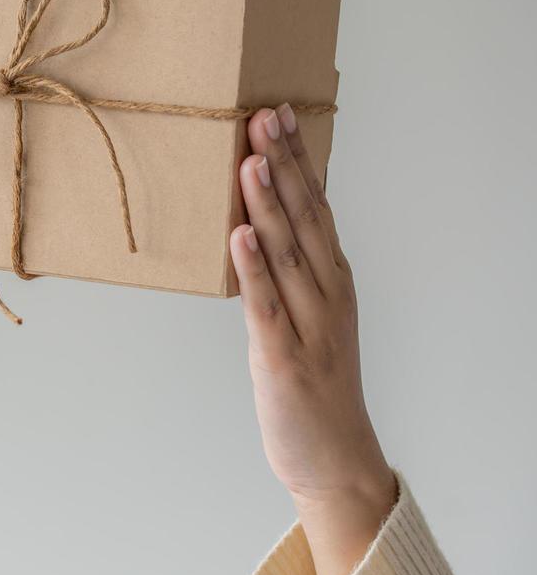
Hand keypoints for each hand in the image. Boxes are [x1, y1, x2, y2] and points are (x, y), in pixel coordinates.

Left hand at [231, 104, 396, 574]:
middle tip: (262, 116)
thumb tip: (256, 221)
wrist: (335, 460)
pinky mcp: (283, 358)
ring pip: (287, 255)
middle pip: (305, 220)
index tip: (279, 113)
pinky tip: (240, 234)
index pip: (317, 207)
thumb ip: (289, 272)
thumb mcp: (308, 317)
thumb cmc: (314, 384)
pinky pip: (266, 306)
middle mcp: (327, 295)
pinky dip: (253, 268)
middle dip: (283, 166)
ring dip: (268, 205)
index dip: (299, 160)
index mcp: (333, 281)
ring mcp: (309, 326)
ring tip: (250, 158)